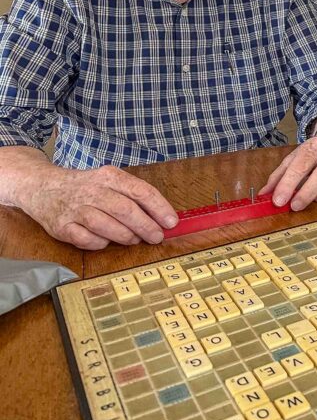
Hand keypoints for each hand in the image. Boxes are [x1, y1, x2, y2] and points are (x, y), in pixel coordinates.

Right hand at [22, 166, 177, 249]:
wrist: (42, 187)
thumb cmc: (85, 187)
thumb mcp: (109, 181)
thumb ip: (133, 195)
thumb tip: (162, 217)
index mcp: (109, 176)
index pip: (141, 191)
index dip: (159, 208)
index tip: (171, 222)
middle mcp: (92, 190)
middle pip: (126, 210)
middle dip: (146, 226)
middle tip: (157, 237)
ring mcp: (75, 209)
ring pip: (107, 226)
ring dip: (126, 236)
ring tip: (134, 239)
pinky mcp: (61, 226)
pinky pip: (87, 240)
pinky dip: (100, 243)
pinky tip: (106, 241)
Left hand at [260, 125, 316, 210]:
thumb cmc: (315, 152)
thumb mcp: (294, 157)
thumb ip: (278, 176)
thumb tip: (263, 195)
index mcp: (314, 147)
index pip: (300, 166)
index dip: (288, 185)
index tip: (278, 201)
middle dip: (306, 194)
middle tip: (294, 206)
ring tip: (311, 194)